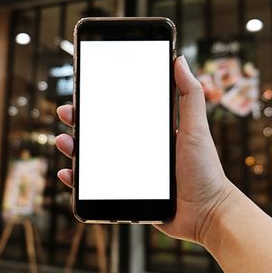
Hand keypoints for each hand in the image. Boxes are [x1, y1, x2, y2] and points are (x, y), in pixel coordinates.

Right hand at [55, 56, 233, 244]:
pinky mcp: (123, 194)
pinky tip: (68, 173)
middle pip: (99, 133)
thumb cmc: (205, 170)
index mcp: (148, 132)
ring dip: (73, 148)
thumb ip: (190, 95)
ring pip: (92, 158)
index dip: (98, 102)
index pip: (118, 112)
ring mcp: (127, 173)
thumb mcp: (196, 128)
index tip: (83, 89)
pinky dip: (78, 181)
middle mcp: (135, 151)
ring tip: (64, 141)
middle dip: (78, 121)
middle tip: (67, 112)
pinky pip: (94, 187)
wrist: (207, 213)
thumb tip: (180, 59)